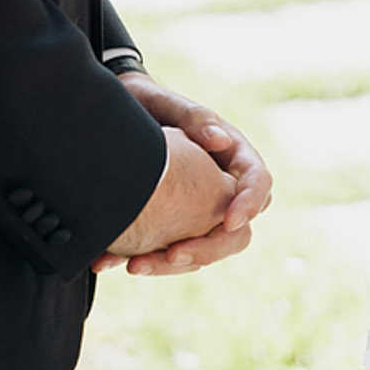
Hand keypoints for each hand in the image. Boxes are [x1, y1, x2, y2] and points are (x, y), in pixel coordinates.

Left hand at [96, 72, 272, 275]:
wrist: (117, 117)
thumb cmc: (149, 103)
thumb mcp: (168, 104)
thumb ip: (195, 118)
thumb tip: (221, 140)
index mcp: (232, 154)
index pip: (258, 182)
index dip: (249, 203)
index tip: (228, 221)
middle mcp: (221, 186)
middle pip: (237, 230)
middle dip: (209, 247)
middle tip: (175, 254)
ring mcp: (200, 211)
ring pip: (203, 249)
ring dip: (172, 263)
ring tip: (135, 265)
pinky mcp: (175, 227)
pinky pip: (171, 253)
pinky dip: (145, 262)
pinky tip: (111, 261)